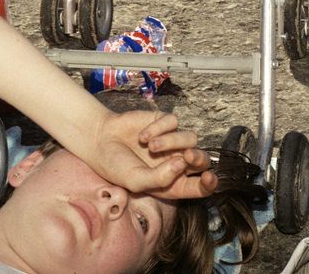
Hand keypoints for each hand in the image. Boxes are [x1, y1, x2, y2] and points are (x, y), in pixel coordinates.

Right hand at [87, 110, 216, 200]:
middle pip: (202, 159)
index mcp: (173, 183)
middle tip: (186, 156)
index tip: (209, 178)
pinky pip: (174, 122)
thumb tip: (182, 164)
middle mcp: (176, 162)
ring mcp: (172, 141)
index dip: (209, 184)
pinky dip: (159, 128)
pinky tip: (143, 135)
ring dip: (172, 142)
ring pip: (190, 138)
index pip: (199, 186)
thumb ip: (160, 179)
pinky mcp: (164, 122)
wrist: (99, 141)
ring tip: (150, 146)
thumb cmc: (116, 166)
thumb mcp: (135, 181)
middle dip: (198, 158)